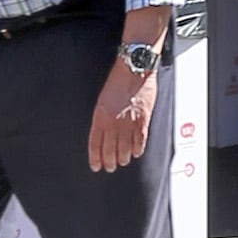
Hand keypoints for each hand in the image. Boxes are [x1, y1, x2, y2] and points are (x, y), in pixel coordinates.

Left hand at [89, 53, 159, 173]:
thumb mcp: (102, 100)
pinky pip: (139, 143)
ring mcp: (128, 124)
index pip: (95, 144)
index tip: (96, 166)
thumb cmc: (118, 81)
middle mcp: (113, 123)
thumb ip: (102, 118)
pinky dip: (137, 150)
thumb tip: (103, 133)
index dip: (95, 158)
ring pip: (124, 150)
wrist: (135, 70)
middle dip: (109, 162)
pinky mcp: (143, 122)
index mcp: (100, 117)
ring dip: (122, 159)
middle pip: (109, 151)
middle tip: (110, 167)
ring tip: (122, 161)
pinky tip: (135, 153)